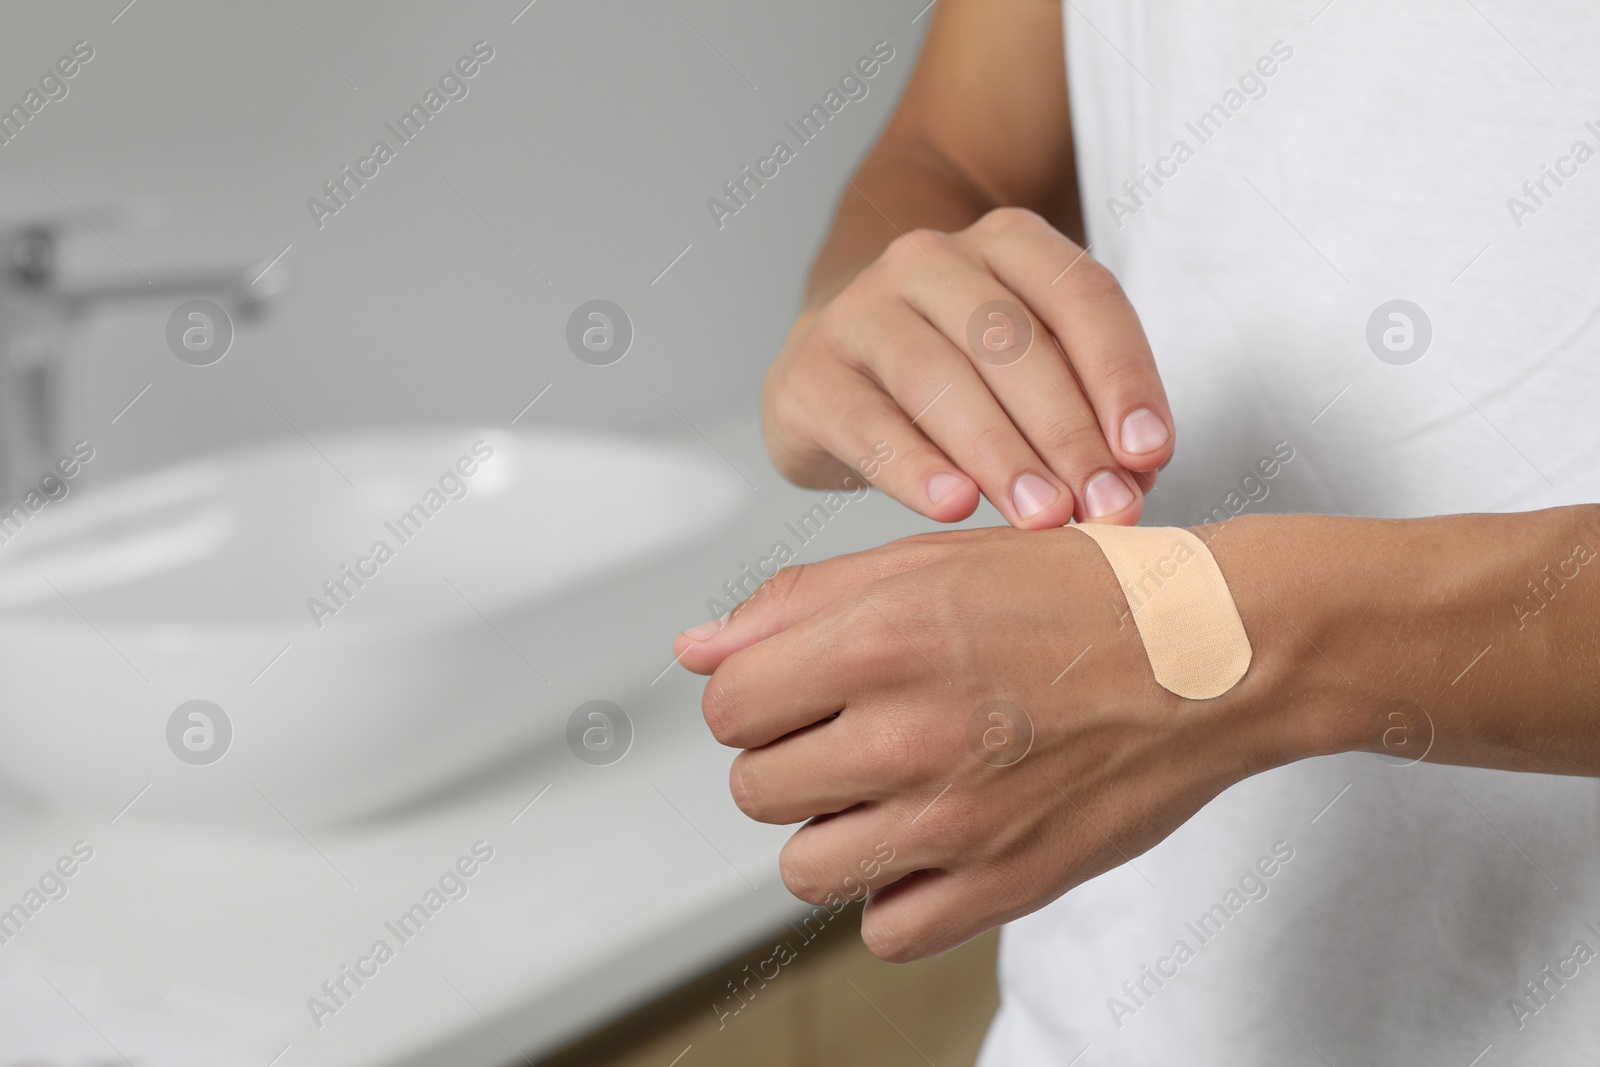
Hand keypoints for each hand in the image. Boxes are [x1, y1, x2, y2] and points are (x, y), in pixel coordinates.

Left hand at [674, 524, 1324, 960]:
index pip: (727, 705)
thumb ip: (803, 601)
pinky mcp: (1004, 883)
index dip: (753, 696)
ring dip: (832, 831)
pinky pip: (887, 931)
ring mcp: (955, 819)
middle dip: (789, 759)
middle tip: (852, 732)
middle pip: (755, 787)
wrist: (1218, 654)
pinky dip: (896, 895)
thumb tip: (698, 648)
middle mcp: (907, 732)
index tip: (792, 692)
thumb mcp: (936, 558)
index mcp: (879, 638)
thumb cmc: (1085, 595)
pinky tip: (931, 841)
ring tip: (889, 789)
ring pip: (804, 868)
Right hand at [762, 208, 1174, 528]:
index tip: (1149, 455)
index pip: (1081, 296)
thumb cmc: (956, 378)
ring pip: (940, 377)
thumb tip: (1130, 488)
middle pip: (1012, 341)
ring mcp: (860, 309)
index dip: (1123, 376)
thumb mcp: (1031, 376)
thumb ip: (1086, 417)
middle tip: (1103, 506)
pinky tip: (953, 504)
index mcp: (1007, 244)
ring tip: (1040, 515)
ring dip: (1000, 453)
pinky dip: (913, 466)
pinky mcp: (808, 373)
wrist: (835, 365)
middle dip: (1068, 432)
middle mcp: (930, 260)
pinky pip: (865, 421)